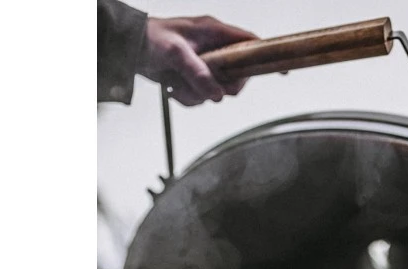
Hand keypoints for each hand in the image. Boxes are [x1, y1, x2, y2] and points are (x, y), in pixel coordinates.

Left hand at [137, 16, 256, 105]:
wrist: (127, 47)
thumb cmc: (151, 38)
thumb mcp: (176, 54)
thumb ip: (198, 73)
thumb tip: (218, 95)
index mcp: (214, 32)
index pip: (249, 42)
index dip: (265, 55)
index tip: (279, 70)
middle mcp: (213, 48)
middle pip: (236, 74)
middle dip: (220, 86)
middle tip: (206, 88)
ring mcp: (204, 64)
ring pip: (216, 89)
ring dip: (197, 94)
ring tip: (177, 85)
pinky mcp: (193, 77)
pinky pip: (201, 95)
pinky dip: (188, 97)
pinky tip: (172, 88)